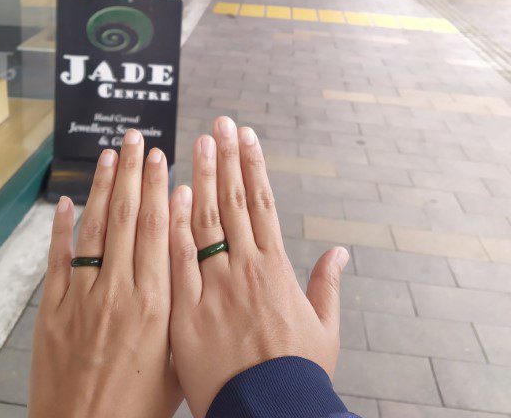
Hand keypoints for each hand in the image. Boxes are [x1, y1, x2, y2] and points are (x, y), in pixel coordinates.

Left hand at [29, 131, 180, 417]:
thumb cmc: (141, 409)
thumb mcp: (181, 360)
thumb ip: (191, 308)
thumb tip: (202, 262)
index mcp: (156, 303)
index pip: (156, 230)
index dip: (159, 189)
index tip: (163, 157)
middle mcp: (119, 291)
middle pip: (125, 219)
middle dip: (132, 173)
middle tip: (136, 137)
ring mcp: (82, 298)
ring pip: (94, 230)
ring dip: (101, 187)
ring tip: (109, 154)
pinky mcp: (52, 312)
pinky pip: (57, 260)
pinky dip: (60, 228)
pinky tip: (65, 201)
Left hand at [169, 117, 348, 417]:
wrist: (267, 415)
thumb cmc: (297, 375)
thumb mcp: (324, 330)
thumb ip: (328, 285)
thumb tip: (341, 251)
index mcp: (276, 269)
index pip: (262, 204)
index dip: (254, 165)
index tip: (247, 135)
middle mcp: (244, 269)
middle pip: (233, 202)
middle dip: (226, 159)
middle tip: (218, 124)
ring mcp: (213, 287)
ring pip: (204, 221)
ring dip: (201, 178)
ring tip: (195, 144)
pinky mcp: (185, 310)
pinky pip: (176, 260)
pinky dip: (172, 225)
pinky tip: (169, 195)